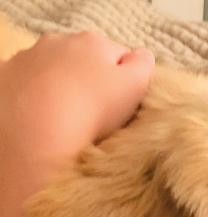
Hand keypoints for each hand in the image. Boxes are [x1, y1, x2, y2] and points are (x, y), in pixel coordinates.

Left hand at [0, 31, 153, 168]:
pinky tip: (41, 114)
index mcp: (94, 42)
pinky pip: (27, 82)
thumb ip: (145, 65)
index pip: (120, 56)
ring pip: (55, 70)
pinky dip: (34, 93)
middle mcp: (59, 42)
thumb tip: (141, 56)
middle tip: (97, 112)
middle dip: (91, 79)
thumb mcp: (136, 87)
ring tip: (68, 117)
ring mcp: (28, 57)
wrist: (35, 135)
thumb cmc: (93, 110)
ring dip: (63, 86)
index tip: (123, 103)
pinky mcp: (5, 76)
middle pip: (85, 60)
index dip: (126, 81)